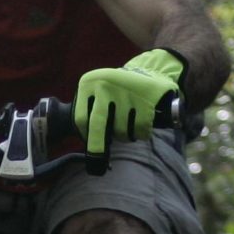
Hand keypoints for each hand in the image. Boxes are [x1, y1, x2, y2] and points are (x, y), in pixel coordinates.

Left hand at [71, 50, 186, 152]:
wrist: (152, 72)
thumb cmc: (119, 93)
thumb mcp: (99, 93)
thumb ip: (90, 113)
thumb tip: (88, 146)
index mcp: (89, 82)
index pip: (80, 118)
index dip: (85, 135)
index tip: (90, 141)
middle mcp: (105, 83)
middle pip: (98, 124)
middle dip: (97, 148)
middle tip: (97, 161)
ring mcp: (126, 91)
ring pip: (121, 130)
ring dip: (125, 137)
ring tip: (128, 126)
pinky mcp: (146, 99)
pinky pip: (139, 130)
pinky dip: (140, 134)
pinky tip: (141, 126)